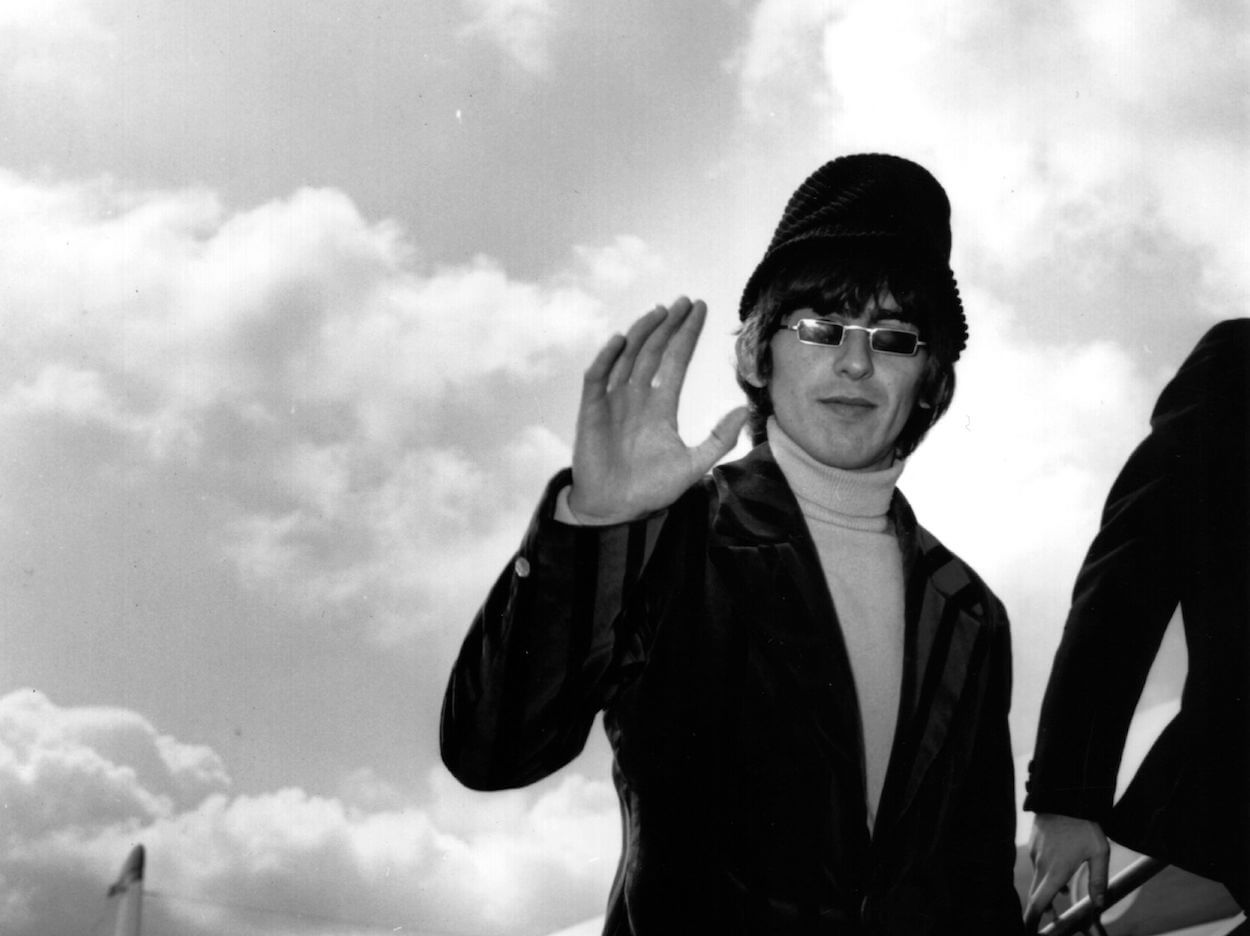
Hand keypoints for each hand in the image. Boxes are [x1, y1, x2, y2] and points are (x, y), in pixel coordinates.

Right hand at [568, 297, 747, 523]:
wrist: (615, 510)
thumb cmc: (651, 489)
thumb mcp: (693, 465)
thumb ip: (718, 439)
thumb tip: (742, 410)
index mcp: (661, 405)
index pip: (676, 360)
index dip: (688, 335)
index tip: (701, 310)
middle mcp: (637, 396)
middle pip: (654, 351)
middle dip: (669, 325)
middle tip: (684, 300)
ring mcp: (614, 401)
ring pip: (628, 357)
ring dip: (642, 333)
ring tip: (660, 311)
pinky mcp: (592, 411)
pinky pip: (597, 378)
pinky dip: (607, 358)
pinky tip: (620, 340)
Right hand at [1024, 813, 1109, 931]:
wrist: (1063, 794)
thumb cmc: (1084, 824)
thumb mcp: (1099, 852)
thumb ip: (1098, 880)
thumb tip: (1098, 904)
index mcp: (1056, 872)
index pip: (1038, 903)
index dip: (1031, 920)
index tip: (1029, 931)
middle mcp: (1041, 865)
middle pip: (1036, 896)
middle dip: (1041, 911)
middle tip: (1053, 920)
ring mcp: (1035, 854)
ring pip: (1039, 880)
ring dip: (1048, 890)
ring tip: (1063, 893)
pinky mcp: (1034, 844)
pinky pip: (1039, 865)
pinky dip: (1048, 874)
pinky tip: (1061, 868)